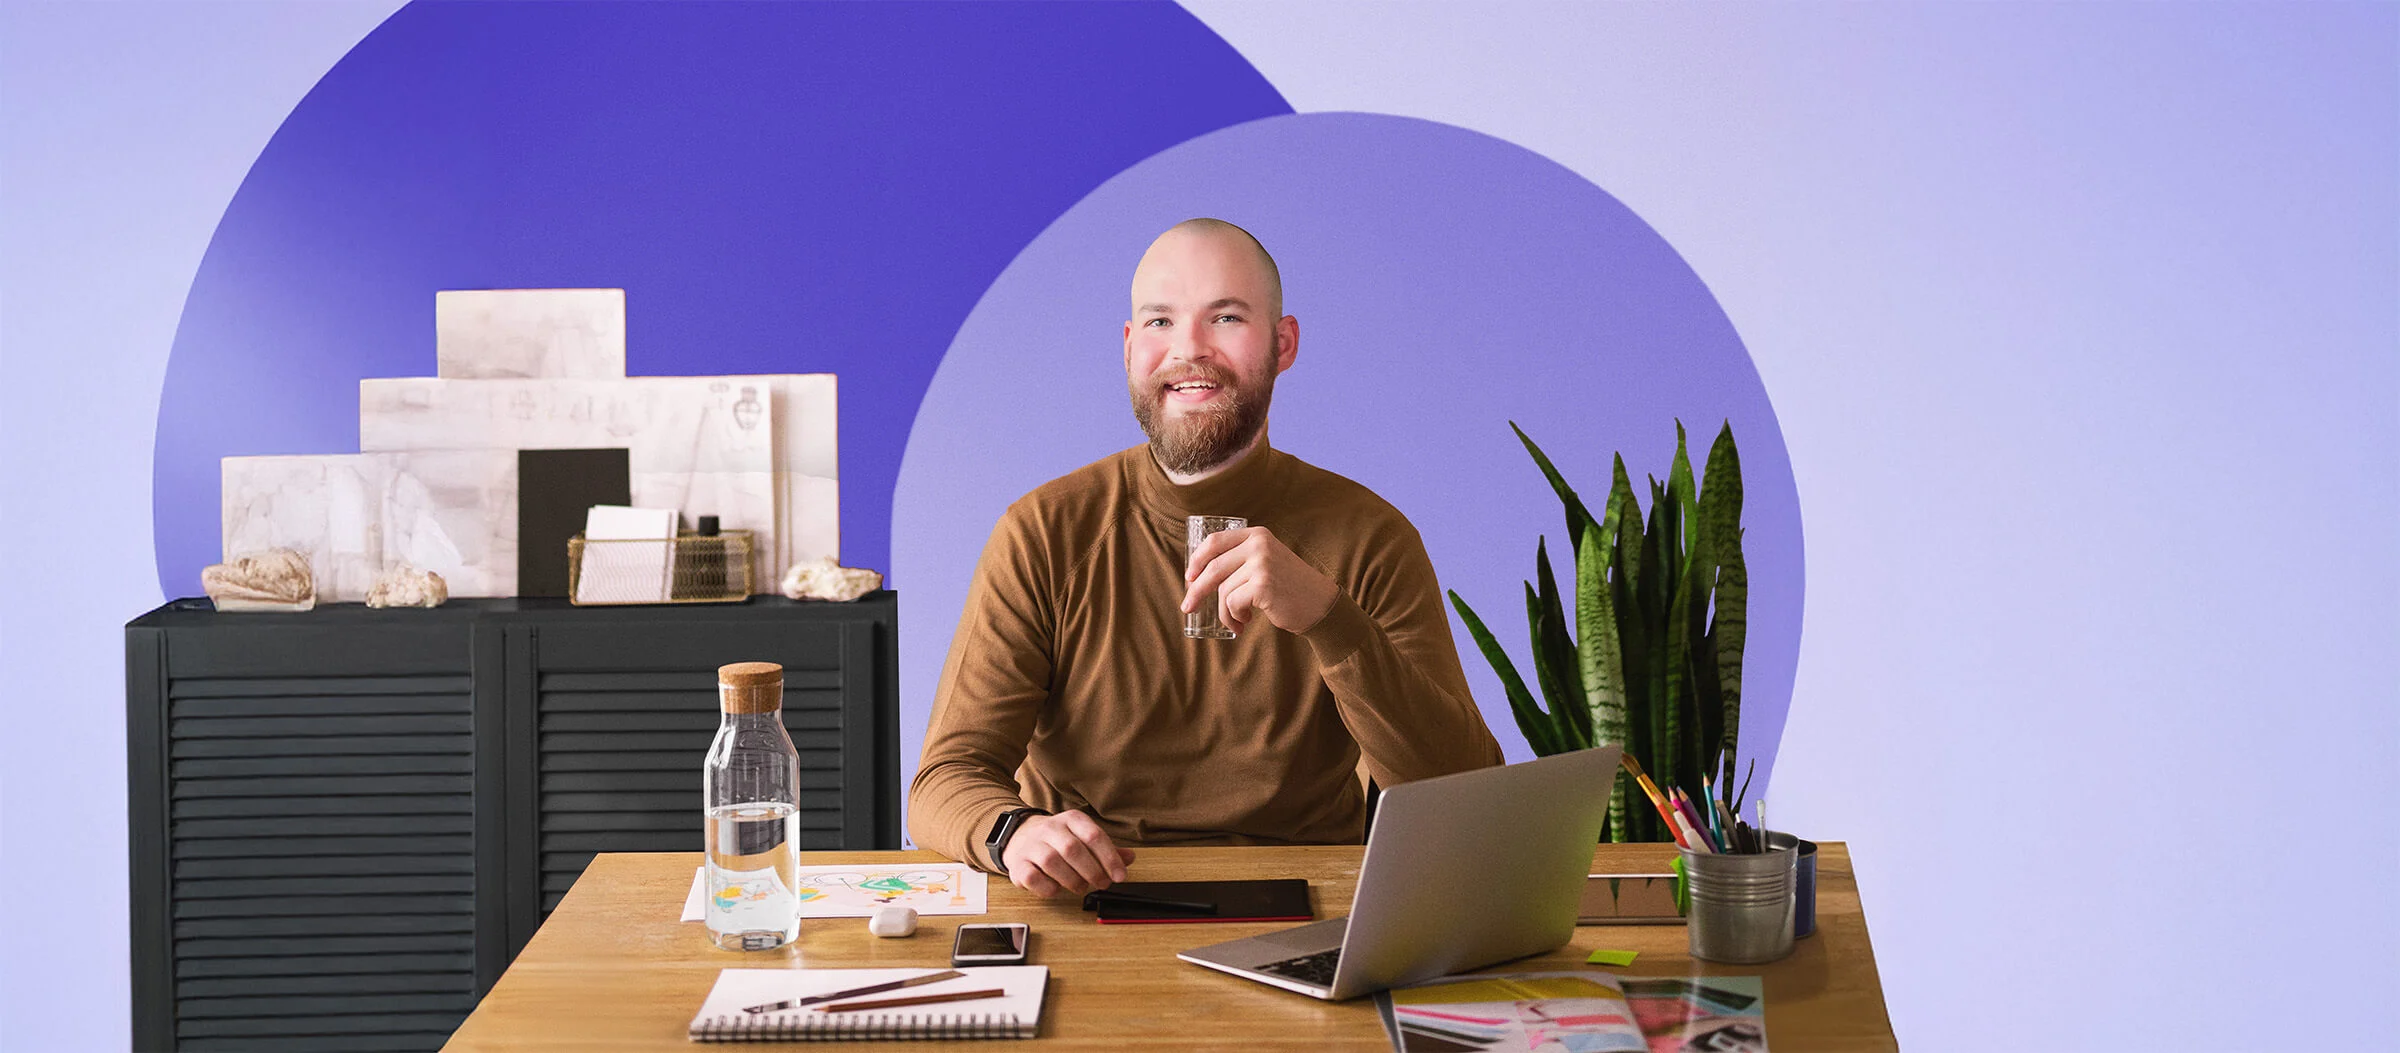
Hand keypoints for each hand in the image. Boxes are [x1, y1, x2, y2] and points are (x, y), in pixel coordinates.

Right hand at [999, 810, 1133, 897]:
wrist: (1021, 836)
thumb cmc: (1059, 841)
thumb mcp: (1084, 838)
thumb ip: (1107, 849)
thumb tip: (1130, 858)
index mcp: (1071, 819)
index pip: (1094, 835)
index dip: (1110, 858)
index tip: (1120, 876)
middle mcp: (1050, 829)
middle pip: (1073, 849)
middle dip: (1092, 871)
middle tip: (1102, 884)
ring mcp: (1032, 845)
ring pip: (1052, 863)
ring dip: (1072, 880)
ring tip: (1081, 887)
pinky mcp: (1018, 864)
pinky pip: (1033, 878)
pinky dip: (1049, 888)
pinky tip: (1057, 888)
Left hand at [1181, 526, 1336, 635]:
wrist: (1320, 604)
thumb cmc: (1289, 588)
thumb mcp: (1266, 562)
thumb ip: (1240, 560)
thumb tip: (1197, 576)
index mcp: (1257, 535)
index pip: (1214, 541)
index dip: (1197, 560)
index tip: (1189, 577)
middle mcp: (1259, 544)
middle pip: (1213, 568)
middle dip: (1196, 591)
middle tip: (1188, 608)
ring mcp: (1261, 563)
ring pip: (1223, 591)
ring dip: (1225, 612)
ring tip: (1237, 621)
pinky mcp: (1263, 585)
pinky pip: (1232, 603)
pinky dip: (1234, 617)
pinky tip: (1246, 622)